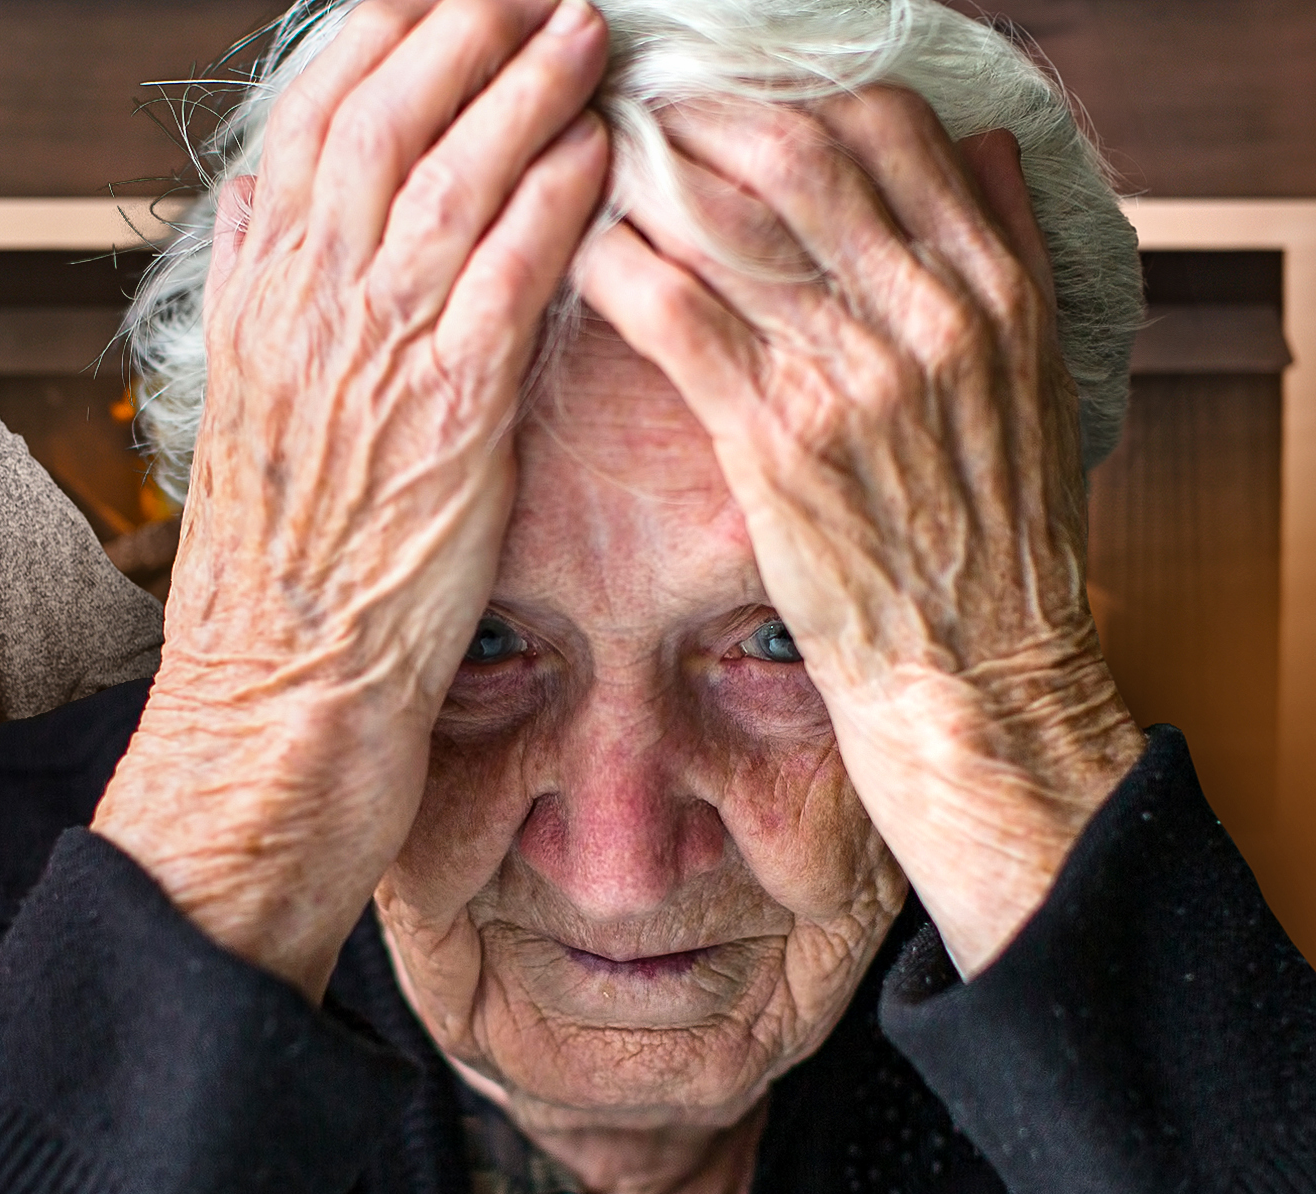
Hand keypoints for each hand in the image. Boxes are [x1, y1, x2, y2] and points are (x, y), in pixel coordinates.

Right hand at [91, 0, 608, 997]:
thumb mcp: (249, 402)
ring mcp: (369, 348)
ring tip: (587, 26)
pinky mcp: (444, 409)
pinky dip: (556, 196)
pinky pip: (508, 270)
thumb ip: (265, 286)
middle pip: (383, 111)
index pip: (312, 112)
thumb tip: (275, 192)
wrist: (278, 693)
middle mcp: (302, 298)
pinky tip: (604, 146)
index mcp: (255, 287)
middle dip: (461, 24)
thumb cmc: (282, 561)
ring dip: (525, 83)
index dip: (379, 31)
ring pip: (450, 170)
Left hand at [574, 90, 1141, 973]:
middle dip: (703, 114)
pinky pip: (676, 313)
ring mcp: (848, 374)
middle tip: (639, 113)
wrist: (974, 670)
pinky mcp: (772, 439)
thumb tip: (977, 140)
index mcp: (992, 285)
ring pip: (727, 216)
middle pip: (797, 148)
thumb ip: (1012, 247)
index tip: (732, 101)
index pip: (890, 127)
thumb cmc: (997, 532)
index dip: (797, 94)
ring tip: (592, 169)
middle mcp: (926, 313)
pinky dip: (619, 265)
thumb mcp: (1038, 374)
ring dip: (645, 179)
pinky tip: (584, 255)